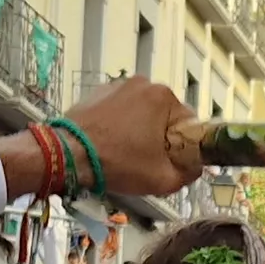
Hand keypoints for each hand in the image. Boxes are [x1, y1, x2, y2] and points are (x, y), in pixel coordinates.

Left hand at [61, 79, 203, 194]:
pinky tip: (110, 142)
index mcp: (164, 97)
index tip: (170, 161)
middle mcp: (143, 83)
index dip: (183, 145)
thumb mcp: (163, 179)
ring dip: (140, 128)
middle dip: (160, 135)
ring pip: (141, 111)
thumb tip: (196, 167)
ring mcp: (118, 85)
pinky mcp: (98, 92)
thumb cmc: (118, 164)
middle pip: (164, 114)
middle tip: (147, 159)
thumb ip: (190, 173)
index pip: (188, 122)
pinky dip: (119, 123)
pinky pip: (119, 109)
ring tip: (126, 152)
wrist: (67, 155)